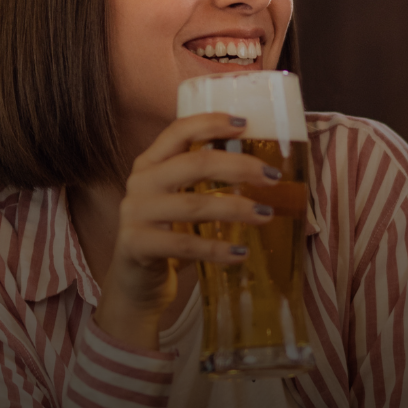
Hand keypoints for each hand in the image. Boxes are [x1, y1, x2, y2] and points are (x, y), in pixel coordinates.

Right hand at [90, 113, 275, 350]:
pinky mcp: (137, 245)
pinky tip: (241, 253)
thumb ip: (205, 183)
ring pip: (194, 204)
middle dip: (239, 167)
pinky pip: (185, 245)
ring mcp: (135, 213)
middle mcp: (140, 182)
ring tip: (265, 215)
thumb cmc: (167, 237)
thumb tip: (264, 171)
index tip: (245, 124)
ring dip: (236, 209)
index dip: (211, 123)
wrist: (135, 284)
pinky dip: (218, 249)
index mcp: (150, 163)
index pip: (178, 131)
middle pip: (194, 164)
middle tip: (272, 177)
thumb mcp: (181, 202)